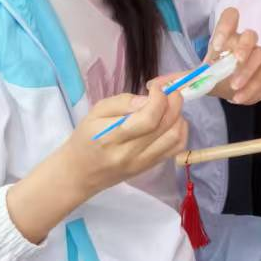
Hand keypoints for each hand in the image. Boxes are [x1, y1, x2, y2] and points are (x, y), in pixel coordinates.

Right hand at [69, 85, 188, 194]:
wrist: (80, 174)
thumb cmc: (85, 139)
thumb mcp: (95, 113)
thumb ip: (122, 102)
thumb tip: (148, 98)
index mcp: (112, 138)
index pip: (149, 118)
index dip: (159, 97)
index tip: (155, 86)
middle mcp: (131, 153)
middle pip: (166, 125)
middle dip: (173, 101)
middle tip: (165, 91)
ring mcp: (143, 163)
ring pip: (176, 137)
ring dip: (178, 115)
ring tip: (167, 106)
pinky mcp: (151, 167)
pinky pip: (176, 148)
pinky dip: (180, 130)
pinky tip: (170, 121)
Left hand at [195, 5, 260, 104]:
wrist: (234, 92)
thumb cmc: (217, 77)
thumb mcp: (201, 75)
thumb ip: (185, 77)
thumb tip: (159, 83)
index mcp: (228, 37)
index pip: (231, 17)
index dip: (226, 26)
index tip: (217, 46)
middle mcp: (245, 43)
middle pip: (250, 34)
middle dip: (244, 47)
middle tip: (235, 60)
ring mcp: (258, 57)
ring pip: (259, 55)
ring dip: (247, 71)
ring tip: (234, 87)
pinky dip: (252, 88)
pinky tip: (239, 98)